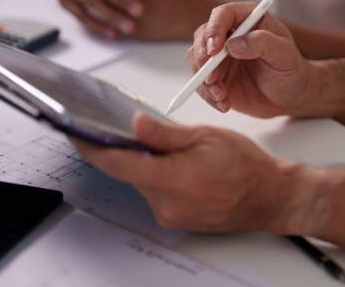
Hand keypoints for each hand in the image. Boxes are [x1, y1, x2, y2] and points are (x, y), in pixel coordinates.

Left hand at [72, 112, 297, 232]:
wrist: (270, 197)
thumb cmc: (245, 165)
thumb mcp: (205, 137)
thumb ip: (164, 134)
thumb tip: (134, 124)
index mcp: (171, 179)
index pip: (116, 163)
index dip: (90, 146)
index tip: (74, 133)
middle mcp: (165, 203)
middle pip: (128, 173)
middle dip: (123, 150)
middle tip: (122, 128)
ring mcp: (170, 215)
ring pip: (142, 183)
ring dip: (144, 164)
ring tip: (164, 146)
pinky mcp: (176, 220)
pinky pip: (156, 194)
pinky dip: (157, 177)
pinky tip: (174, 165)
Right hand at [186, 2, 315, 117]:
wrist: (291, 96)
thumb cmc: (292, 69)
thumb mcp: (285, 55)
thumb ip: (262, 43)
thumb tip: (234, 44)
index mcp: (249, 19)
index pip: (223, 15)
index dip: (214, 29)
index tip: (214, 50)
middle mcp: (230, 34)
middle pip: (203, 36)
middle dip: (202, 56)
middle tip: (211, 77)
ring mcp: (220, 55)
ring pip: (196, 59)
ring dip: (204, 79)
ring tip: (222, 96)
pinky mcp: (216, 76)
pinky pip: (200, 82)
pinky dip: (208, 95)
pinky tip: (224, 104)